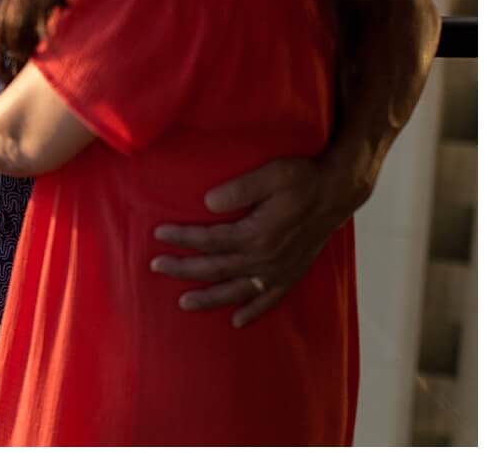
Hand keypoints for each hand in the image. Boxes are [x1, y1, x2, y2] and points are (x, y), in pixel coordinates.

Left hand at [149, 157, 347, 326]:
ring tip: (183, 303)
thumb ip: (239, 189)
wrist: (337, 192)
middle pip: (216, 268)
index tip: (158, 234)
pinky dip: (252, 312)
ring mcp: (279, 270)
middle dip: (184, 268)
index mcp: (258, 234)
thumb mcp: (270, 174)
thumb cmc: (301, 178)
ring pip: (237, 291)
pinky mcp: (291, 273)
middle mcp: (266, 259)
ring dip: (209, 298)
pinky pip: (268, 300)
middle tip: (156, 266)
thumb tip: (208, 203)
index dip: (183, 237)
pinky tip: (236, 321)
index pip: (210, 240)